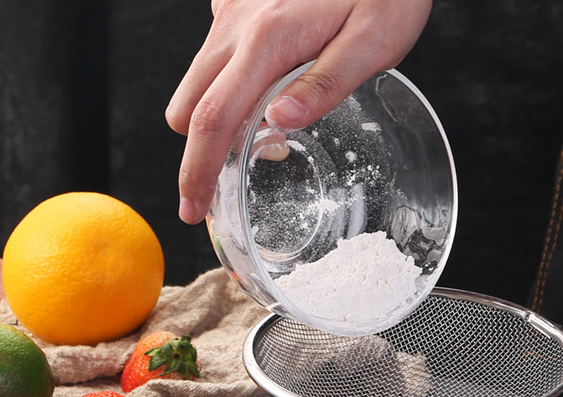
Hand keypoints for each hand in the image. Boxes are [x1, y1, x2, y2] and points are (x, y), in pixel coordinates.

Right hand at [166, 0, 431, 223]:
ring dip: (213, 121)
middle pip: (188, 106)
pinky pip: (214, 57)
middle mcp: (237, 26)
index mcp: (268, 41)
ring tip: (257, 142)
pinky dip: (226, 89)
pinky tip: (264, 95)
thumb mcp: (373, 42)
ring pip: (196, 83)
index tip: (193, 210)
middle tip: (228, 184)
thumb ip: (325, 84)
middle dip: (198, 153)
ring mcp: (232, 13)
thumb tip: (278, 126)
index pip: (213, 120)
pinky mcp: (237, 5)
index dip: (197, 173)